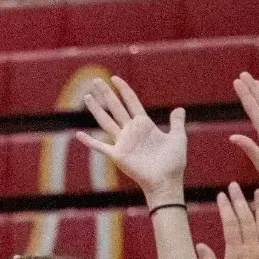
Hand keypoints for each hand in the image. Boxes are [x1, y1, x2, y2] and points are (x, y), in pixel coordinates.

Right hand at [76, 75, 186, 206]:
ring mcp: (123, 143)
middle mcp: (131, 131)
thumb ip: (176, 123)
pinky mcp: (118, 155)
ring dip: (96, 109)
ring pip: (106, 121)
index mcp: (144, 125)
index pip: (131, 102)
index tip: (114, 78)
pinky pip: (100, 147)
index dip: (123, 89)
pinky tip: (79, 134)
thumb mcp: (178, 137)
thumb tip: (179, 109)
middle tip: (96, 80)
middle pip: (115, 107)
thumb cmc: (173, 162)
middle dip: (106, 93)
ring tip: (87, 96)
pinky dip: (89, 141)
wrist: (166, 181)